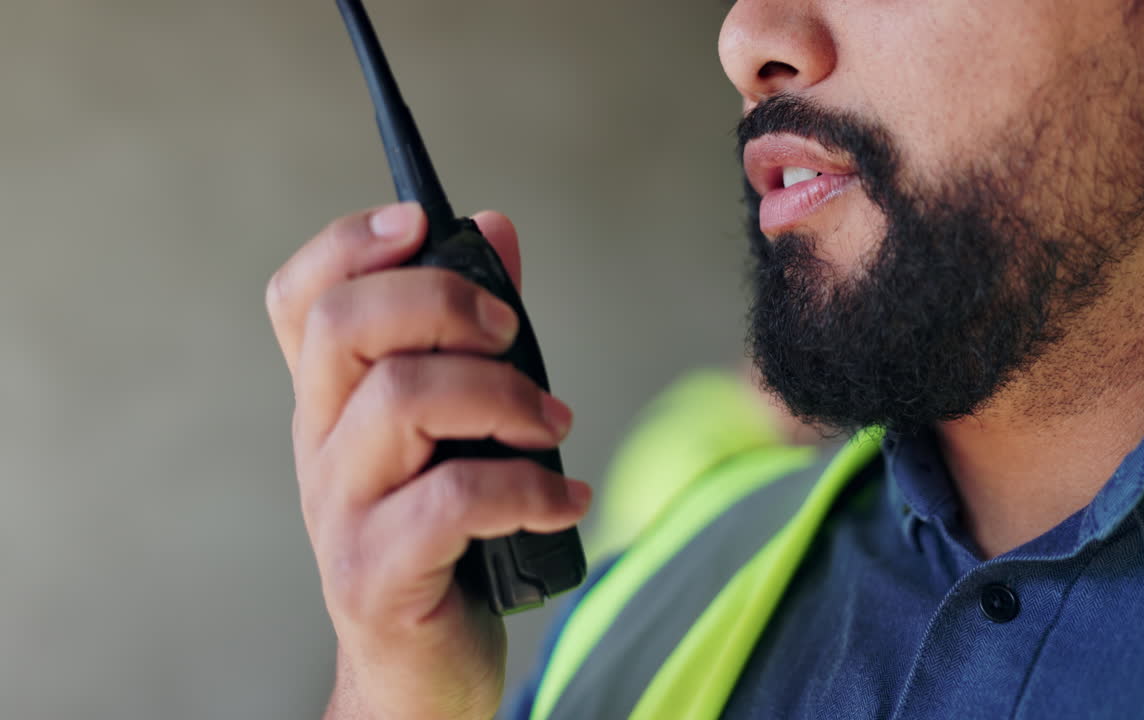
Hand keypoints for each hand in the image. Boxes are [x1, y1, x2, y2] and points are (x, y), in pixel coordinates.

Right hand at [266, 203, 590, 718]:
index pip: (302, 297)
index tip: (422, 222)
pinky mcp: (376, 574)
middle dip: (446, 304)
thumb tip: (496, 229)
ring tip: (553, 427)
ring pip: (404, 399)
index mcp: (332, 403)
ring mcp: (339, 511)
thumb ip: (475, 331)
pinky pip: (455, 499)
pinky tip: (564, 500)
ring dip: (505, 396)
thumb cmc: (445, 542)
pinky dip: (530, 488)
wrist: (417, 675)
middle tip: (513, 337)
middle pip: (346, 325)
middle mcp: (320, 447)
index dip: (351, 242)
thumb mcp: (458, 428)